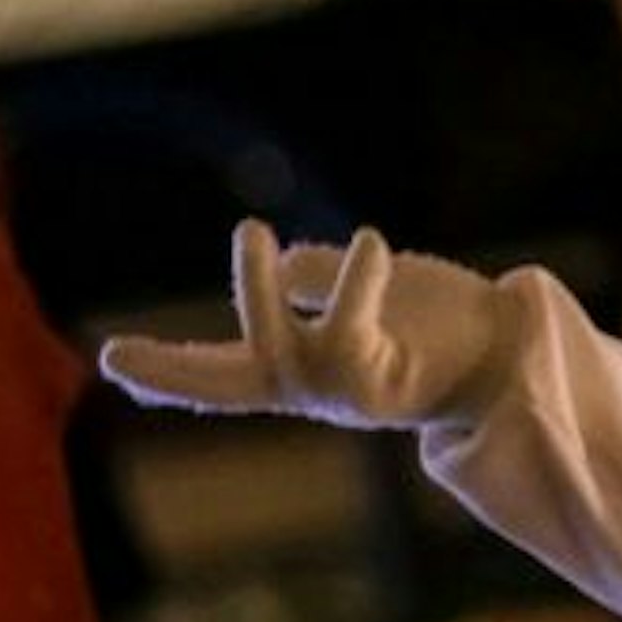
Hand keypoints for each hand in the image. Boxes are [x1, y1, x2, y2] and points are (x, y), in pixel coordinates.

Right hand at [102, 221, 504, 431]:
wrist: (514, 351)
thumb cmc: (438, 324)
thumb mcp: (372, 293)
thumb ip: (323, 281)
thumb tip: (287, 262)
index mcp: (301, 370)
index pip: (220, 374)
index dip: (166, 370)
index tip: (107, 361)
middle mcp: (316, 388)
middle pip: (231, 384)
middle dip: (175, 371)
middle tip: (117, 356)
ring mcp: (348, 391)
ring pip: (282, 354)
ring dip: (260, 293)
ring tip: (246, 230)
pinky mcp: (389, 381)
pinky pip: (353, 332)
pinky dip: (355, 285)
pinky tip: (368, 241)